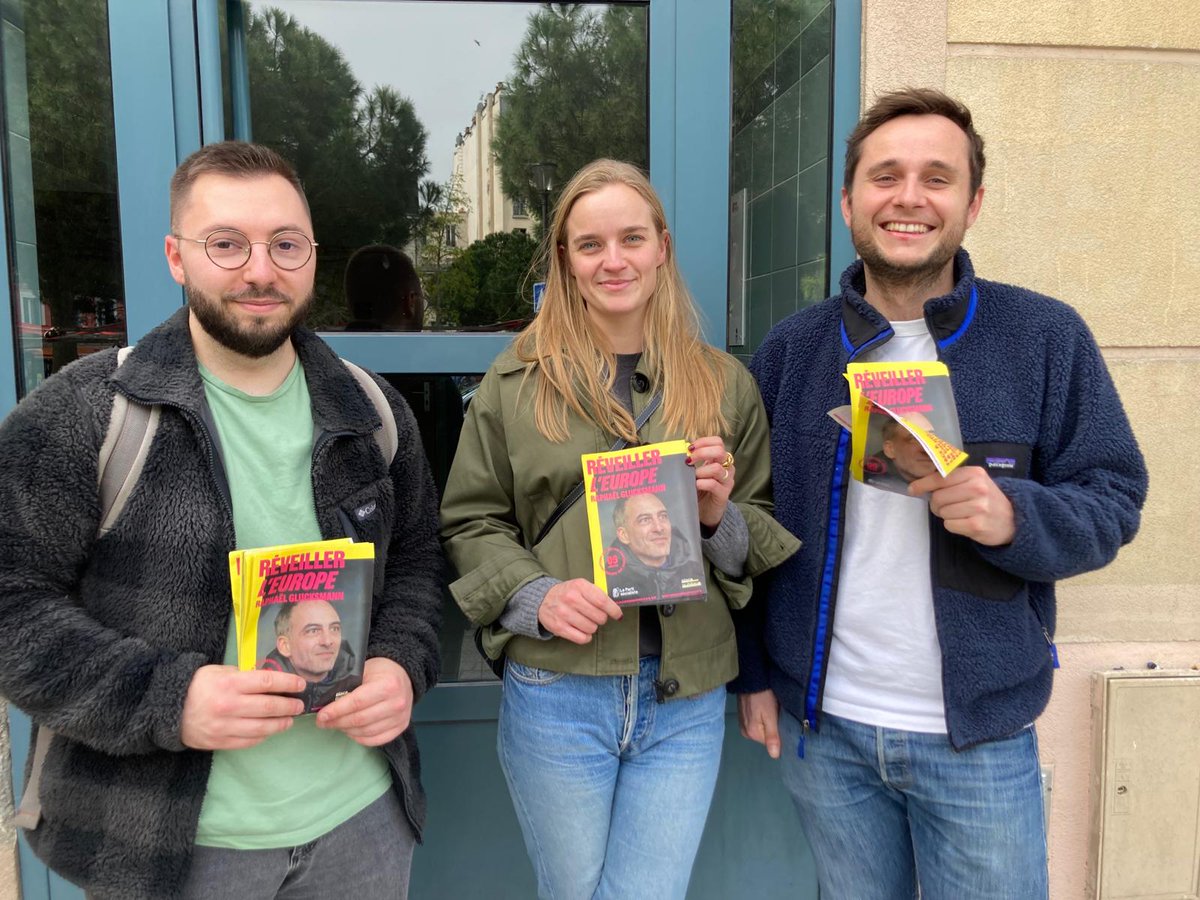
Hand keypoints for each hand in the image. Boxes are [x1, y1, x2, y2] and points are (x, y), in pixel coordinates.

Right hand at [180, 665, 305, 749]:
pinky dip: (263, 736)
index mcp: (230, 683)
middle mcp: (230, 705)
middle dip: (289, 706)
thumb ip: (244, 675)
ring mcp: (225, 726)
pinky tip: (270, 730)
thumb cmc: (198, 685)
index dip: (288, 683)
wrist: (168, 709)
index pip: (267, 682)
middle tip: (299, 705)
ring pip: (262, 727)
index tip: (301, 685)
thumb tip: (270, 680)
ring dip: (281, 724)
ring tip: (289, 720)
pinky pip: (249, 741)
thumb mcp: (220, 671)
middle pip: (269, 706)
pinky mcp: (221, 741)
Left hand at [316, 658, 413, 745]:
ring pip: (366, 732)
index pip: (356, 702)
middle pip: (359, 719)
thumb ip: (347, 684)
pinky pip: (375, 740)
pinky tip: (350, 731)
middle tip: (323, 722)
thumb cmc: (381, 671)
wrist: (404, 676)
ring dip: (346, 730)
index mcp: (387, 685)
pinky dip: (359, 738)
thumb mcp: (365, 669)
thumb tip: (325, 702)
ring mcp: (400, 717)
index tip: (321, 716)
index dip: (336, 711)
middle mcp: (396, 703)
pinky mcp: (401, 727)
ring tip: (336, 725)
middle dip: (337, 722)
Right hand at [538, 578, 622, 643]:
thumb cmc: (567, 593)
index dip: (613, 610)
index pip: (602, 601)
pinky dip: (585, 636)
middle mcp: (571, 599)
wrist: (542, 599)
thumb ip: (596, 594)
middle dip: (601, 619)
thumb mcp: (580, 586)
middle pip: (599, 617)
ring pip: (592, 628)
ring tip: (585, 621)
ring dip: (592, 627)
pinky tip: (581, 630)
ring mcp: (564, 614)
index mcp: (579, 586)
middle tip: (595, 616)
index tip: (618, 615)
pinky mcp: (559, 627)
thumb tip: (614, 608)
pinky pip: (582, 638)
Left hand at [689, 435, 734, 527]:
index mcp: (720, 460)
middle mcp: (726, 468)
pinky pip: (713, 484)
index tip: (690, 449)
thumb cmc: (700, 491)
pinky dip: (701, 483)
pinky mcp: (724, 494)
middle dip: (702, 453)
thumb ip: (692, 463)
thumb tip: (678, 452)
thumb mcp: (696, 473)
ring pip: (717, 468)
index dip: (704, 442)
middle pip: (720, 450)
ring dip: (700, 471)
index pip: (718, 442)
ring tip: (692, 477)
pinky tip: (695, 485)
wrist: (707, 513)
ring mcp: (727, 481)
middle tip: (689, 460)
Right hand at [738, 689, 780, 758]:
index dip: (779, 733)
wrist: (750, 679)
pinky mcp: (743, 717)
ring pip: (762, 730)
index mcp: (752, 734)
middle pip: (766, 737)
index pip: (772, 743)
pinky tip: (764, 709)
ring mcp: (743, 725)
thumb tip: (775, 756)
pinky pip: (756, 724)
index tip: (782, 721)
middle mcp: (745, 732)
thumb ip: (772, 736)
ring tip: (771, 710)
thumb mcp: (771, 715)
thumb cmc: (762, 696)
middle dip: (773, 727)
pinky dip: (762, 718)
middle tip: (776, 713)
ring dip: (768, 722)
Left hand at [908, 465, 1015, 545]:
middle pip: (938, 497)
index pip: (941, 478)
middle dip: (937, 504)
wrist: (1012, 519)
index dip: (923, 484)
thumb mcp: (975, 482)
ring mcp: (978, 507)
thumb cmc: (987, 499)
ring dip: (946, 515)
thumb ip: (952, 479)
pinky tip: (966, 522)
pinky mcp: (976, 525)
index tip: (913, 489)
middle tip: (947, 506)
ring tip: (961, 514)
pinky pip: (949, 525)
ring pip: (942, 512)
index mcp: (974, 473)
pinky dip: (953, 525)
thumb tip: (920, 484)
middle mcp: (977, 488)